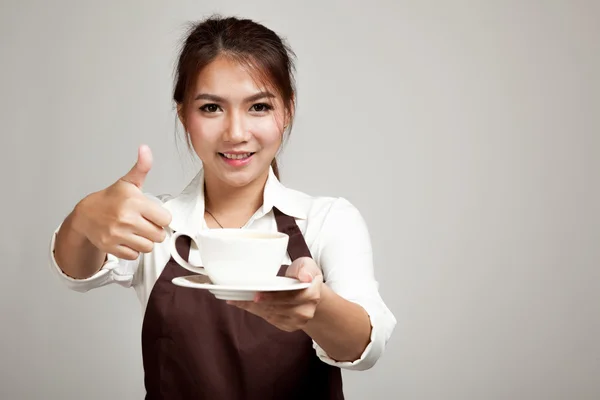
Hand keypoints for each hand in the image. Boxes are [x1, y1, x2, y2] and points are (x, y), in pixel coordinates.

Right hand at [72, 145, 171, 259]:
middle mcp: (125, 218)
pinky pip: (134, 255)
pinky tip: (127, 239)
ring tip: (137, 232)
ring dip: (145, 241)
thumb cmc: (111, 198)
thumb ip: (142, 167)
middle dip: (155, 231)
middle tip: (145, 224)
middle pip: (159, 235)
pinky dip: (133, 250)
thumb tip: (145, 148)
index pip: (165, 219)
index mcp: (134, 202)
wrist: (85, 214)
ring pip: (148, 247)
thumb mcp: (128, 182)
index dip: (162, 218)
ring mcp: (117, 234)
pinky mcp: (111, 247)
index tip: (154, 214)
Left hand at [228, 257, 323, 331]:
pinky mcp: (289, 326)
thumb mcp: (307, 265)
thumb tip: (305, 278)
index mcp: (312, 294)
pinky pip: (269, 319)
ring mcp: (298, 321)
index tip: (256, 295)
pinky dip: (256, 311)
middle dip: (256, 302)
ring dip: (252, 308)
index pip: (290, 297)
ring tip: (237, 299)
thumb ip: (306, 269)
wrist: (309, 290)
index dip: (272, 297)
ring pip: (270, 315)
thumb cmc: (304, 275)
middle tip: (238, 296)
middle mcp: (306, 311)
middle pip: (277, 308)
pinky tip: (246, 304)